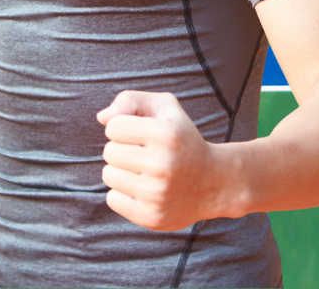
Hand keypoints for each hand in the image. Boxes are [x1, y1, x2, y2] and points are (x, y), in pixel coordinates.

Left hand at [98, 90, 238, 230]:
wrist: (215, 183)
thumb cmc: (181, 140)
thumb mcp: (165, 108)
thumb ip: (131, 100)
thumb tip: (103, 118)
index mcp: (165, 134)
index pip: (113, 127)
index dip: (125, 129)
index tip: (144, 136)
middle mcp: (162, 165)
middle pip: (109, 151)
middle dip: (123, 150)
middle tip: (147, 156)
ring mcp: (157, 194)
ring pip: (108, 175)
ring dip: (122, 172)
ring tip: (146, 173)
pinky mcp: (151, 217)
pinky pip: (112, 199)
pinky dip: (123, 194)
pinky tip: (145, 191)